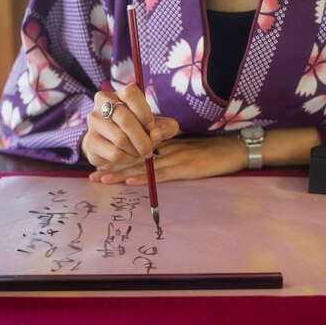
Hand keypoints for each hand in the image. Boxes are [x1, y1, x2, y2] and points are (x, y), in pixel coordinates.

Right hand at [80, 84, 178, 169]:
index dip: (144, 112)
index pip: (130, 93)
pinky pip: (114, 153)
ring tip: (138, 152)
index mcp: (119, 93)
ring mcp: (94, 121)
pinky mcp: (90, 141)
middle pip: (125, 118)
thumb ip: (166, 127)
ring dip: (135, 150)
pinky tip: (127, 156)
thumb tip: (158, 133)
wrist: (108, 144)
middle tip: (149, 149)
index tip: (151, 126)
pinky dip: (127, 158)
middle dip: (142, 138)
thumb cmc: (135, 130)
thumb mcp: (154, 126)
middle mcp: (103, 103)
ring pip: (120, 138)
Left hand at [88, 134, 246, 184]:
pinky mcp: (185, 168)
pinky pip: (161, 173)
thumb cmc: (211, 150)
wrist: (233, 148)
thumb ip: (169, 152)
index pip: (136, 148)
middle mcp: (166, 147)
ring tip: (102, 180)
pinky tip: (129, 182)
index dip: (117, 156)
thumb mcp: (186, 148)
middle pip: (134, 156)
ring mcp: (175, 157)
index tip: (99, 163)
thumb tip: (150, 161)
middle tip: (92, 175)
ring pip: (142, 165)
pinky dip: (144, 177)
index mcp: (165, 142)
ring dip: (121, 173)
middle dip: (112, 166)